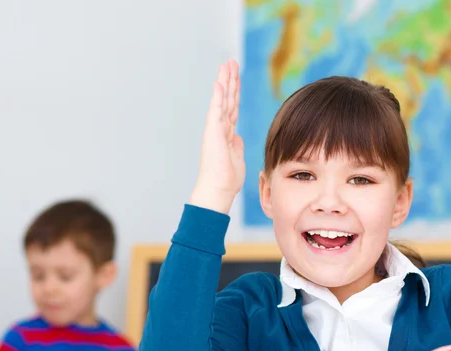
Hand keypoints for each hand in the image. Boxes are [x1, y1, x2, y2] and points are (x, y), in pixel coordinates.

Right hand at [190, 59, 244, 213]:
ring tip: (227, 64)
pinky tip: (220, 81)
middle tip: (231, 62)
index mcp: (227, 133)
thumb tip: (237, 137)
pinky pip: (217, 109)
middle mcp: (220, 128)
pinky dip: (218, 95)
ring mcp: (216, 128)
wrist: (219, 189)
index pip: (232, 107)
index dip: (235, 92)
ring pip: (222, 99)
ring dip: (225, 81)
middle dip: (230, 80)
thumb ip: (236, 145)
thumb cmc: (227, 179)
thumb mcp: (237, 158)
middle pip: (227, 99)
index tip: (236, 77)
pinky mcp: (213, 132)